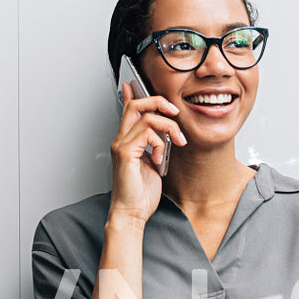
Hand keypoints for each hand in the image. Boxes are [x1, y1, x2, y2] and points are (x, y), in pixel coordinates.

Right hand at [109, 81, 185, 224]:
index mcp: (127, 142)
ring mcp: (121, 146)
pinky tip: (160, 158)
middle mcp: (121, 140)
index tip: (138, 84)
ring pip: (146, 117)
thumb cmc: (140, 195)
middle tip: (175, 112)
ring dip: (169, 126)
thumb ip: (155, 148)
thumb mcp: (153, 165)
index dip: (134, 94)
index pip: (129, 111)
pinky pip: (146, 133)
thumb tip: (164, 137)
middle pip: (136, 105)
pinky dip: (159, 142)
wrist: (131, 214)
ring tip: (177, 142)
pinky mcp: (125, 153)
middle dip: (159, 102)